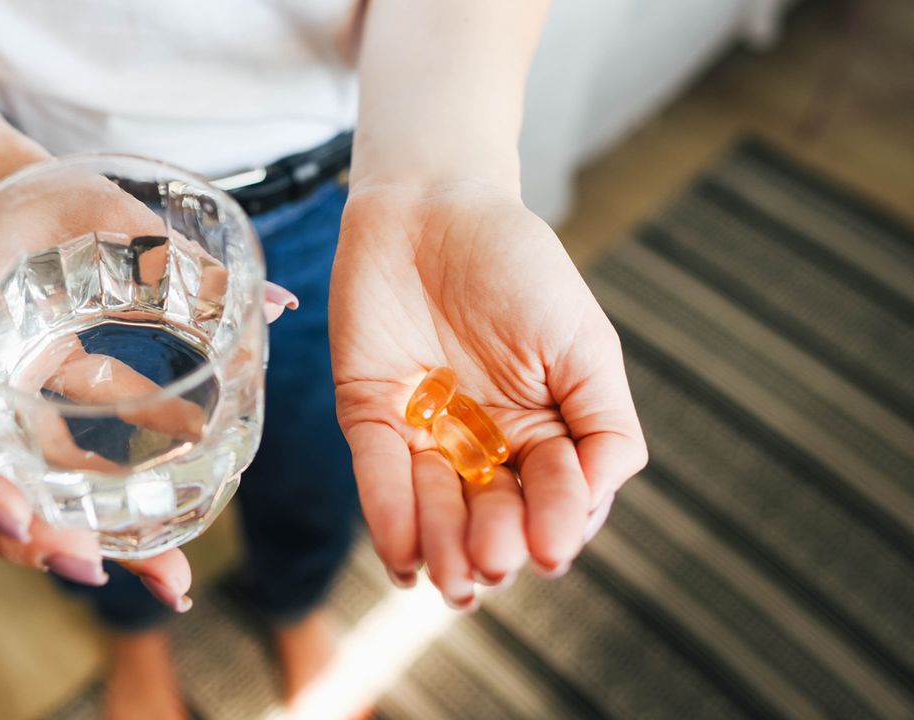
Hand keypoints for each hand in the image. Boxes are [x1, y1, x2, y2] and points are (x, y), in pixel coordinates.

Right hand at [0, 169, 297, 609]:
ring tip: (167, 582)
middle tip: (101, 571)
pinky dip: (114, 513)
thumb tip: (280, 306)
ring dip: (91, 543)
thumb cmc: (47, 201)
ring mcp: (3, 413)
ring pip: (30, 498)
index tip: (21, 522)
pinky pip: (66, 478)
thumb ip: (176, 253)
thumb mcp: (98, 211)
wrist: (16, 203)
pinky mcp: (42, 421)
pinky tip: (173, 543)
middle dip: (42, 539)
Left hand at [330, 181, 646, 607]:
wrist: (433, 204)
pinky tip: (404, 557)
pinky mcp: (368, 413)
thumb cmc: (517, 265)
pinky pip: (378, 472)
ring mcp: (424, 432)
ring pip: (435, 506)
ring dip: (443, 545)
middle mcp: (483, 442)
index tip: (552, 548)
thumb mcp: (582, 342)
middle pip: (492, 512)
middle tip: (494, 563)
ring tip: (452, 578)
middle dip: (494, 543)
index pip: (554, 494)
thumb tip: (597, 505)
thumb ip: (604, 422)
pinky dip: (389, 515)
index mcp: (543, 429)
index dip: (554, 523)